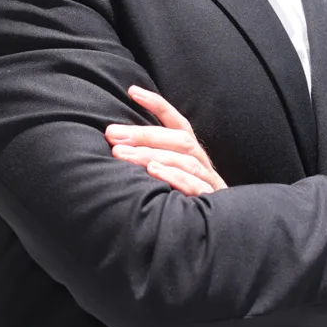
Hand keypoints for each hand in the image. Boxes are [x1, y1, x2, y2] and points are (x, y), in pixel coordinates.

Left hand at [106, 85, 227, 196]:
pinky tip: (152, 172)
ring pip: (184, 161)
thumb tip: (117, 145)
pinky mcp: (210, 203)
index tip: (133, 91)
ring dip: (151, 155)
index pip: (178, 123)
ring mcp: (209, 183)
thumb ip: (153, 161)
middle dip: (143, 135)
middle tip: (112, 135)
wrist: (215, 236)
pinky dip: (174, 177)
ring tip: (122, 154)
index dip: (158, 105)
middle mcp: (203, 164)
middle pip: (179, 140)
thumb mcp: (170, 178)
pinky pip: (194, 186)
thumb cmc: (182, 203)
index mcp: (193, 155)